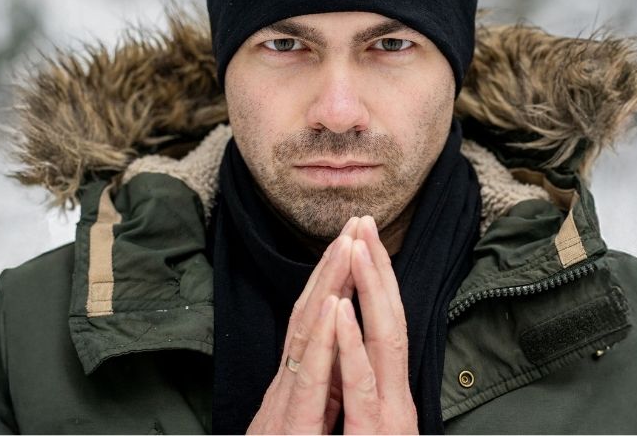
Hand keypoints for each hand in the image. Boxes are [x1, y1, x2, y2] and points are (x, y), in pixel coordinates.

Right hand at [247, 218, 357, 434]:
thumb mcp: (304, 435)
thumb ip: (317, 401)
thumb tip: (335, 369)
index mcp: (293, 396)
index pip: (312, 328)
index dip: (330, 284)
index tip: (351, 243)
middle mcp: (284, 395)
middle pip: (308, 320)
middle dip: (332, 269)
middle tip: (353, 223)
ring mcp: (283, 411)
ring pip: (305, 339)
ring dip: (327, 287)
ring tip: (346, 246)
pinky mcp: (289, 431)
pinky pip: (308, 381)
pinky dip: (319, 340)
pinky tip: (331, 307)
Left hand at [337, 216, 418, 434]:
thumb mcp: (367, 430)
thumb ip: (366, 394)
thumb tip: (357, 357)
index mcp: (392, 398)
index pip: (389, 327)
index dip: (381, 280)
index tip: (368, 239)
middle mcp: (395, 402)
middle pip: (390, 323)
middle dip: (378, 269)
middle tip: (365, 221)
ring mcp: (387, 419)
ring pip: (382, 345)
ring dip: (368, 291)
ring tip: (357, 248)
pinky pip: (360, 388)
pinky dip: (351, 347)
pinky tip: (340, 311)